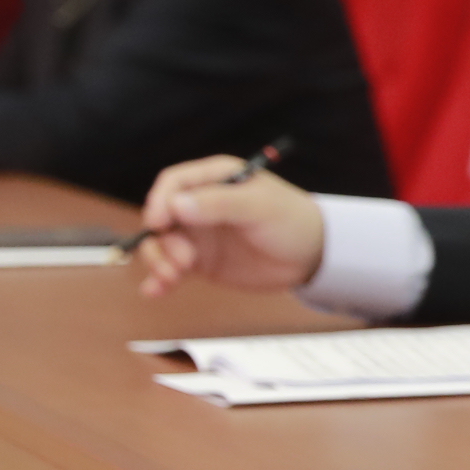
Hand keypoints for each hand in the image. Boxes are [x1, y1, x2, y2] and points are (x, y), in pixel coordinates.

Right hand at [132, 157, 324, 296]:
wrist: (313, 256)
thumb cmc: (292, 221)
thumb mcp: (259, 208)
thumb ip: (219, 204)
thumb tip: (176, 205)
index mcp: (215, 179)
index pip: (173, 184)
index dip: (160, 202)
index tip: (159, 224)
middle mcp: (200, 204)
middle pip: (162, 217)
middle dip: (162, 240)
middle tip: (183, 262)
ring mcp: (199, 233)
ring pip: (162, 244)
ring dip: (159, 260)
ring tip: (172, 278)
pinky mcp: (201, 261)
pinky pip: (172, 267)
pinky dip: (160, 279)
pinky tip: (156, 291)